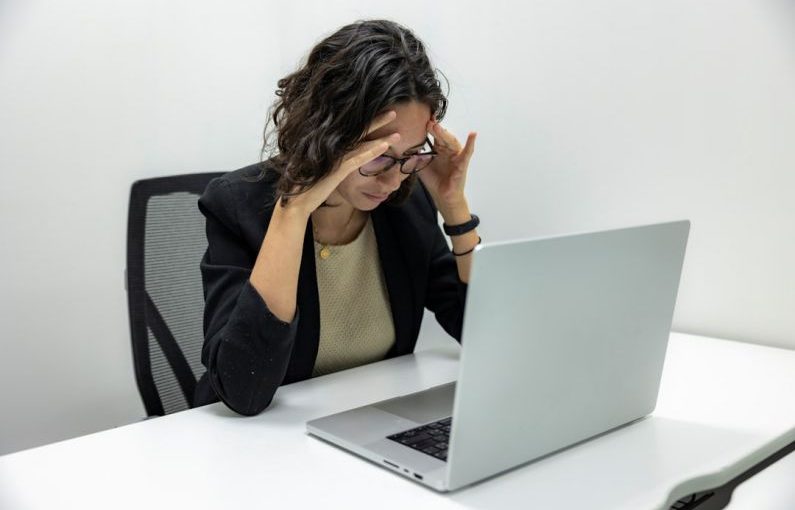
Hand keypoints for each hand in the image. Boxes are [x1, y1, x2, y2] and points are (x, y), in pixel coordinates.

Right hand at [280, 111, 400, 216]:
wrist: (297, 201)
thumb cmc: (310, 186)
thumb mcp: (324, 170)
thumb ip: (334, 161)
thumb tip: (342, 157)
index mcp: (332, 147)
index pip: (354, 131)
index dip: (368, 122)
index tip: (381, 115)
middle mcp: (334, 149)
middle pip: (359, 131)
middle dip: (377, 121)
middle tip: (393, 112)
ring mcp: (336, 158)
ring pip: (363, 144)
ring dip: (381, 138)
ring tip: (398, 133)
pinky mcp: (337, 170)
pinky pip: (358, 158)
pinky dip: (372, 151)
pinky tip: (385, 146)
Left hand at [417, 119, 476, 212]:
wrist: (442, 196)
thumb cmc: (434, 181)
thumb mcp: (421, 167)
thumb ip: (415, 157)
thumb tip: (405, 148)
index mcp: (439, 149)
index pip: (434, 135)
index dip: (429, 127)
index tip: (422, 119)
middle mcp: (448, 150)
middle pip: (442, 136)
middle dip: (435, 129)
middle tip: (427, 122)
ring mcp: (456, 156)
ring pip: (451, 142)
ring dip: (445, 134)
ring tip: (437, 127)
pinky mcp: (462, 163)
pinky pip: (468, 152)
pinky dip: (471, 143)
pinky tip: (473, 134)